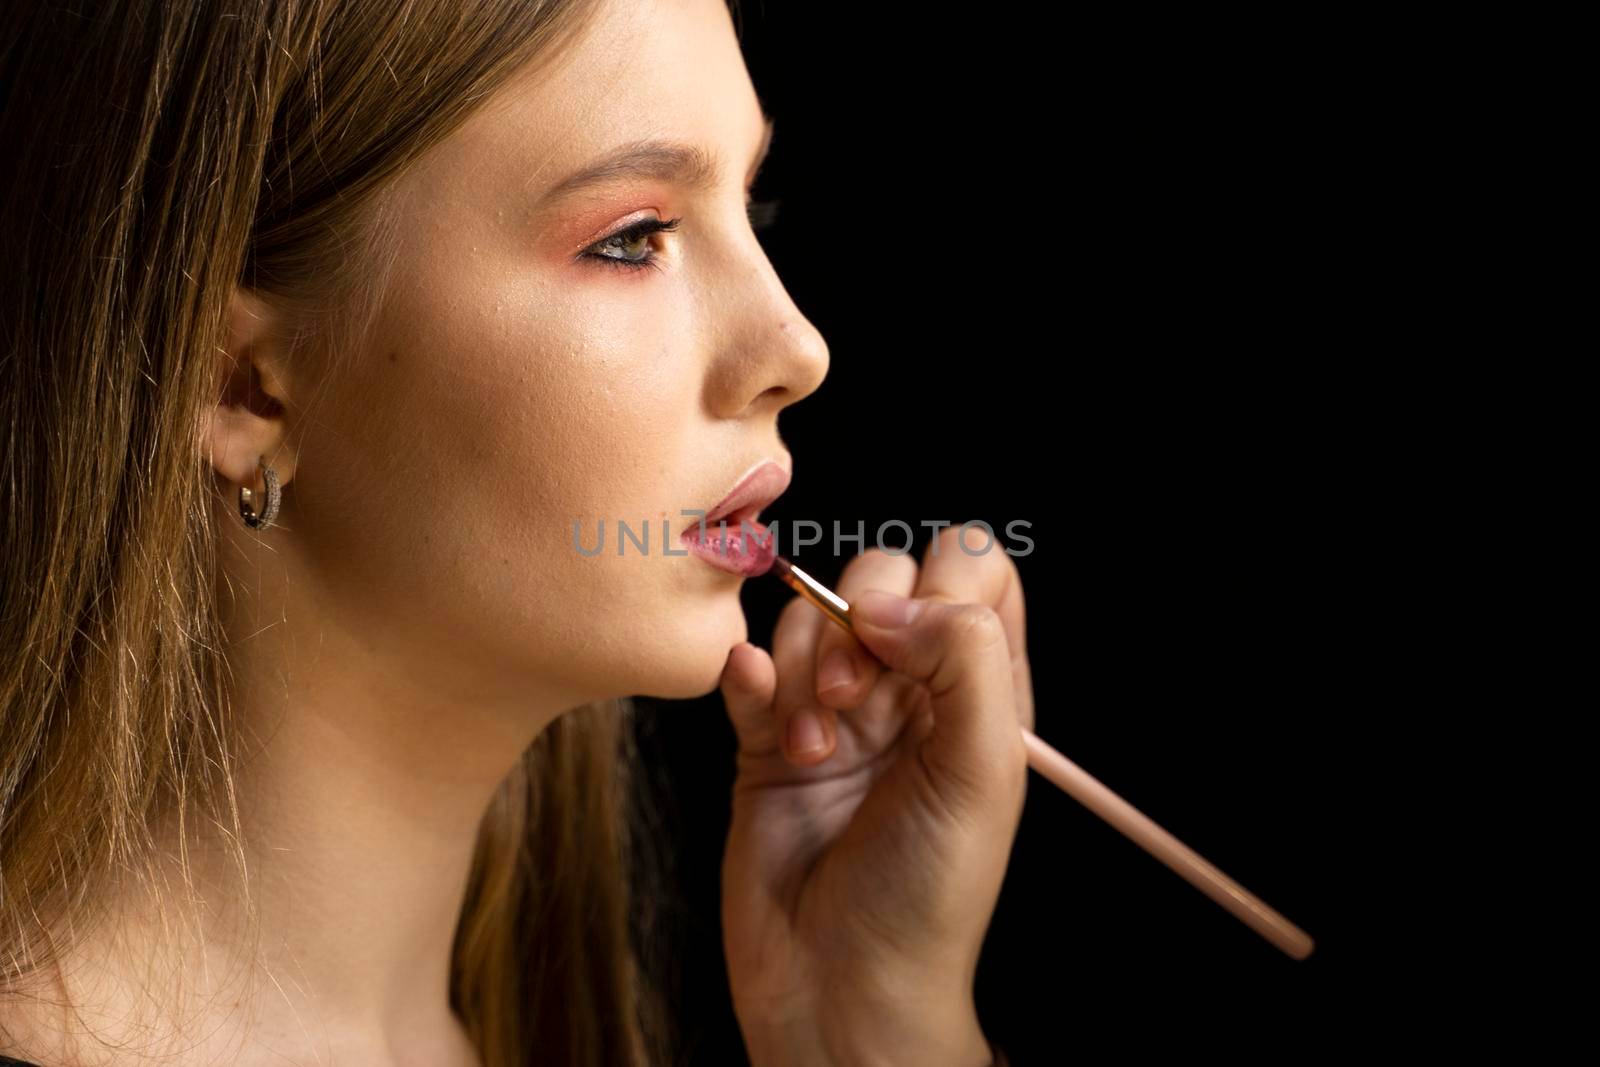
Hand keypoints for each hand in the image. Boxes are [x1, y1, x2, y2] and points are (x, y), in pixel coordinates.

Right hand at [719, 528, 1033, 1065]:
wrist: (840, 989)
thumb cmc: (928, 895)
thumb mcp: (982, 772)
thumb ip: (964, 657)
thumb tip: (894, 599)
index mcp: (977, 690)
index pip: (970, 570)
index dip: (938, 580)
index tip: (909, 637)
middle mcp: (910, 689)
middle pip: (879, 577)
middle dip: (856, 625)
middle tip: (856, 702)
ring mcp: (836, 710)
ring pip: (808, 618)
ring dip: (803, 671)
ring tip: (815, 749)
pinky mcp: (766, 739)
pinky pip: (750, 667)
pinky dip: (749, 679)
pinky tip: (767, 723)